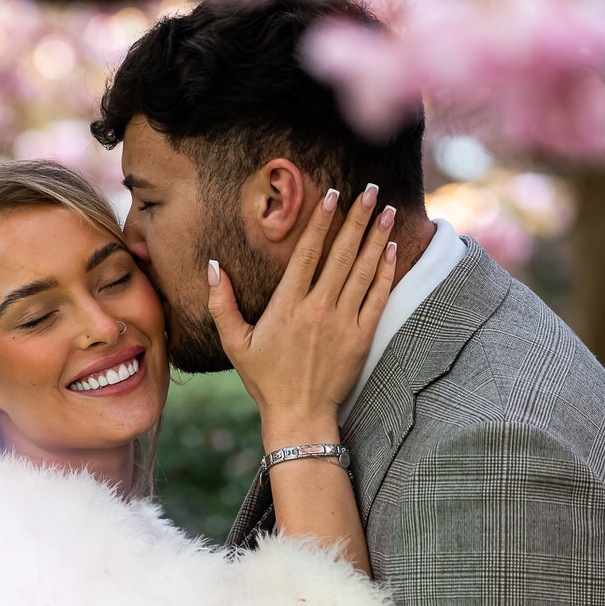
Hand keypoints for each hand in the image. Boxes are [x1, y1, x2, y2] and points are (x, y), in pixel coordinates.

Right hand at [208, 183, 396, 447]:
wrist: (299, 414)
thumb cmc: (264, 379)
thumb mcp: (234, 343)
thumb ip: (221, 303)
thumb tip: (212, 266)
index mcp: (287, 305)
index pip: (308, 252)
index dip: (322, 221)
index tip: (333, 194)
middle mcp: (318, 308)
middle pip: (341, 253)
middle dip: (357, 218)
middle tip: (371, 190)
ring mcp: (343, 322)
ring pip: (363, 270)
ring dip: (376, 237)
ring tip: (387, 211)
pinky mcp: (362, 337)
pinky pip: (377, 297)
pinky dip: (385, 271)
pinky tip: (391, 250)